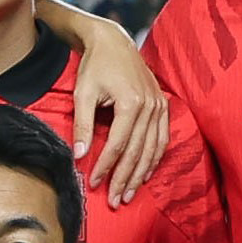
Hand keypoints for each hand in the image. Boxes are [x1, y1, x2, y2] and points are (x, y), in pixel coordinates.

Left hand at [66, 26, 168, 204]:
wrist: (113, 41)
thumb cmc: (95, 66)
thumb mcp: (83, 93)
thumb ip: (82, 125)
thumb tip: (78, 156)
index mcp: (131, 102)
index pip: (117, 145)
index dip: (105, 167)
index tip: (93, 184)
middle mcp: (150, 106)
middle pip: (137, 152)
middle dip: (124, 178)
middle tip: (114, 200)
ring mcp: (160, 106)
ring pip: (152, 149)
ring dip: (140, 174)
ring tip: (128, 194)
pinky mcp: (163, 105)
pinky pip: (162, 139)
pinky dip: (154, 159)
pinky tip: (144, 174)